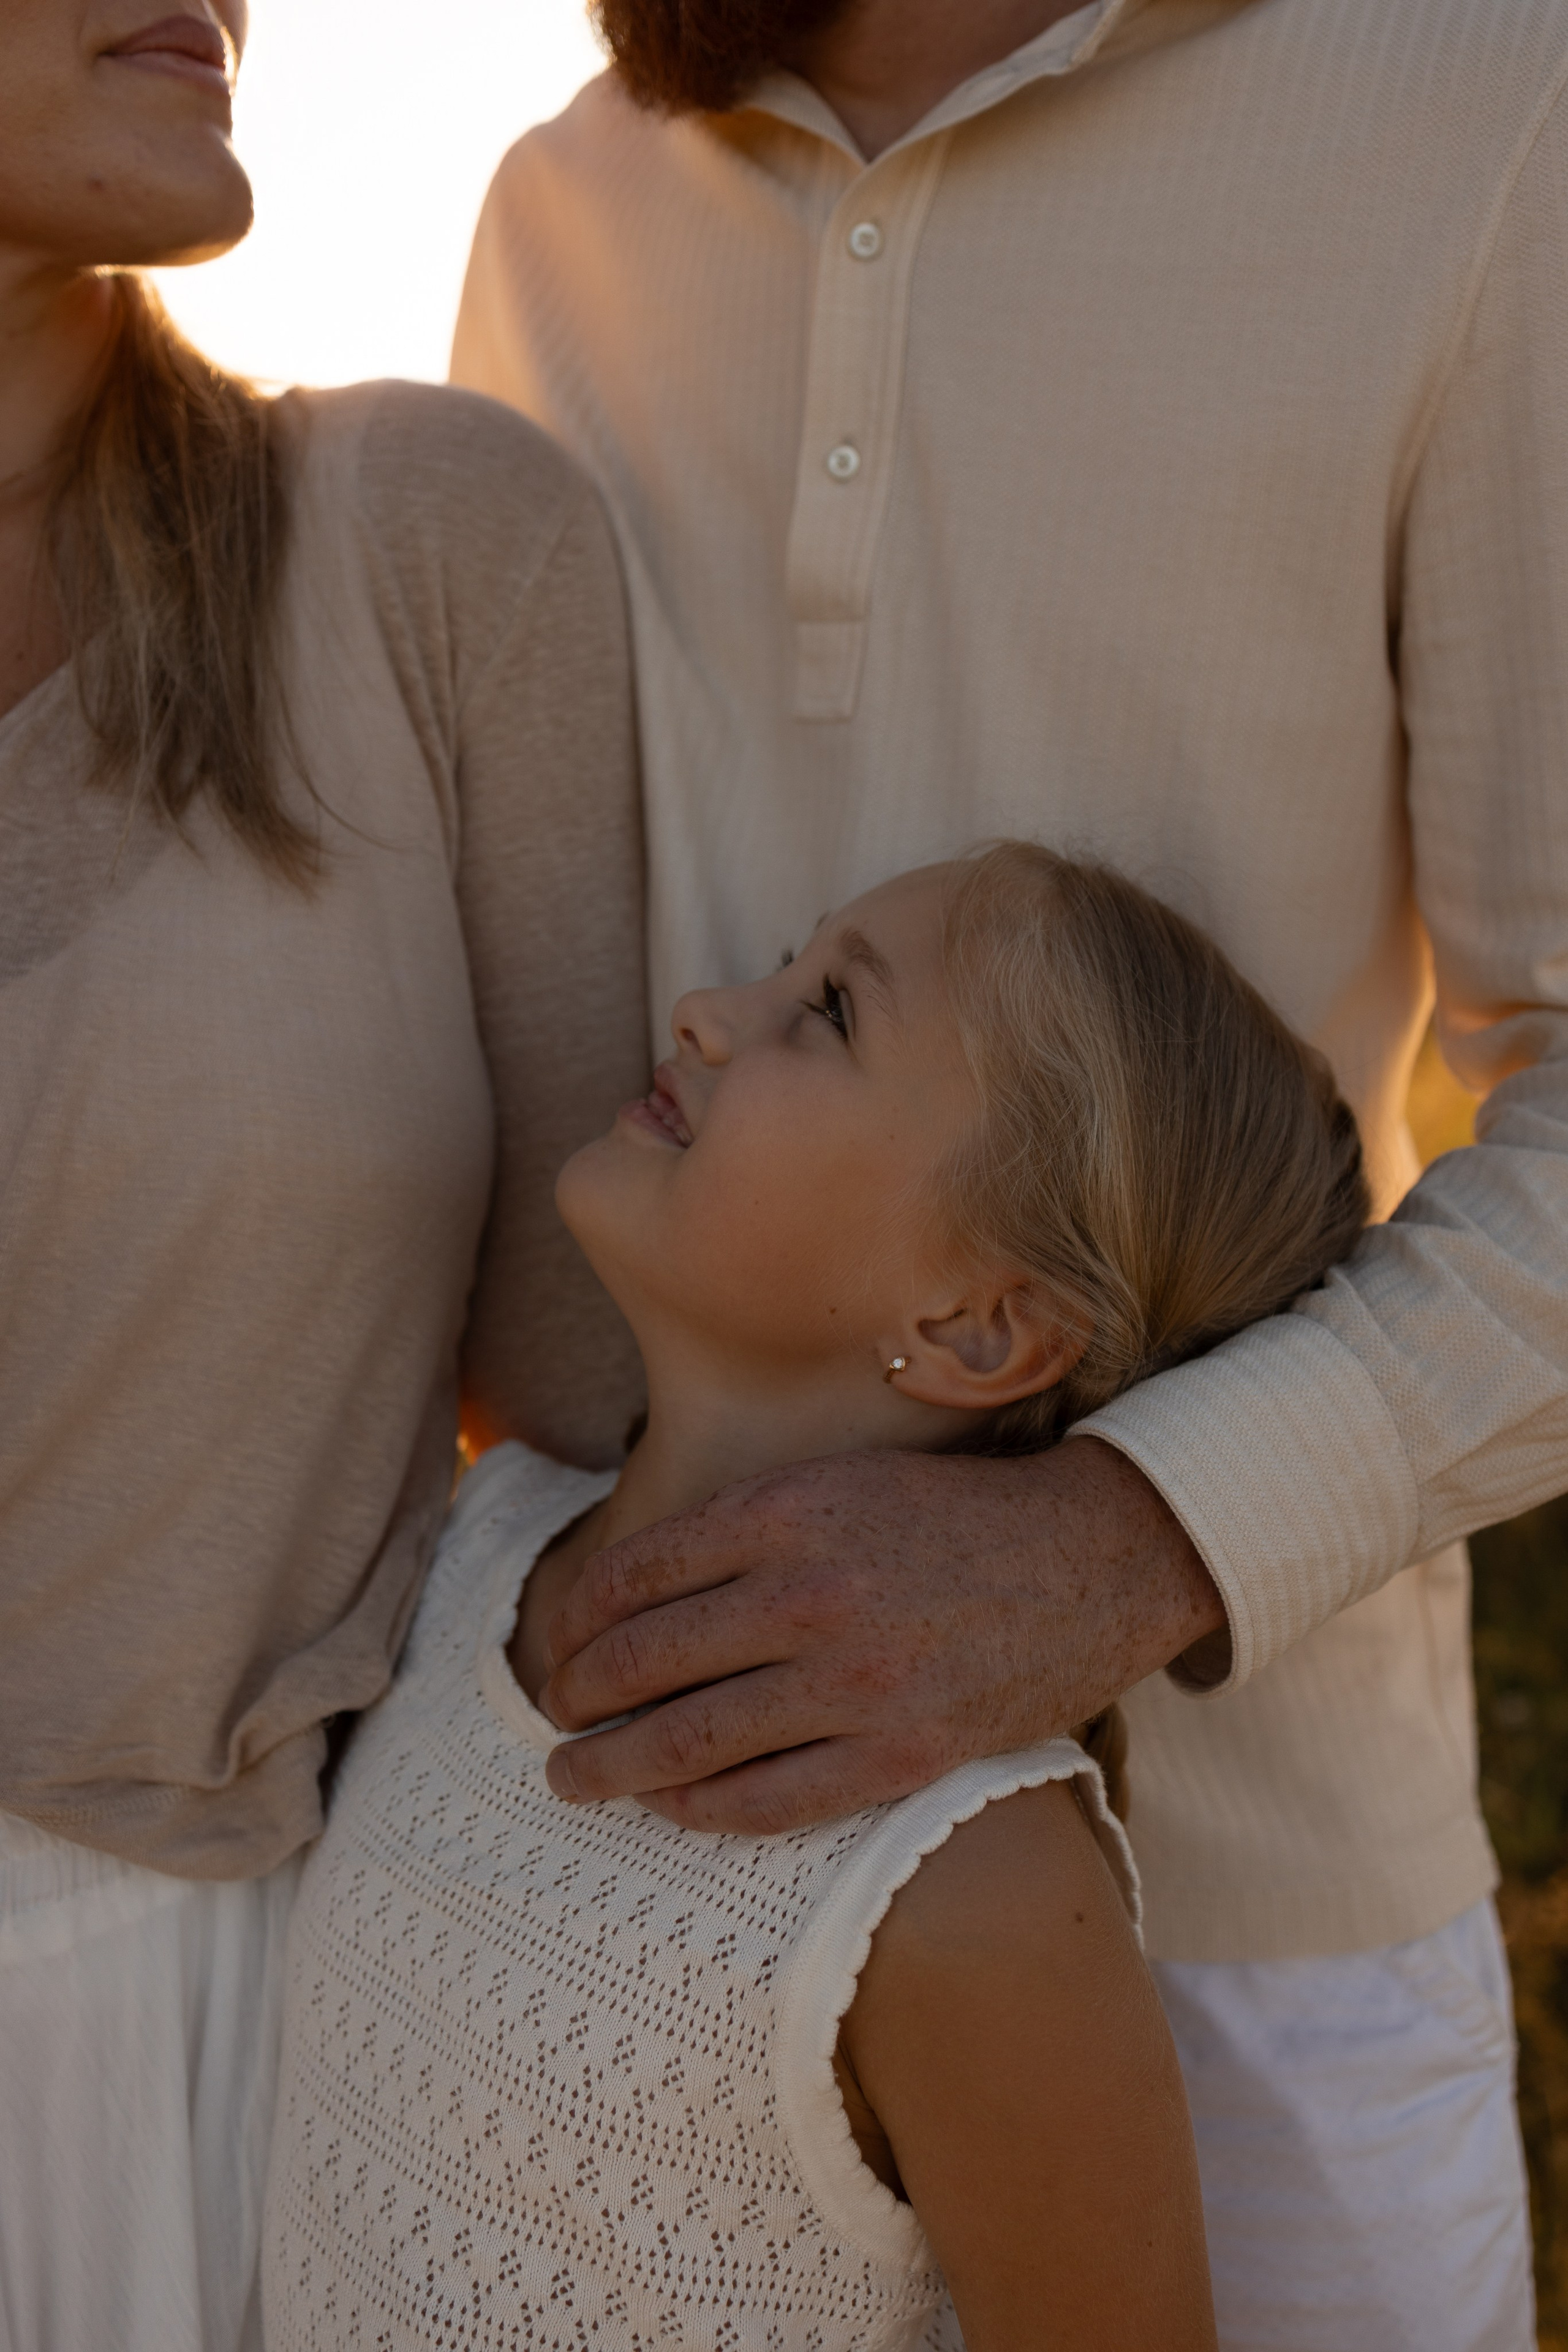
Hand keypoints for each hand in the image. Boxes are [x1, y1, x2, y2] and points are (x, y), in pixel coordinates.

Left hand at [540, 1437, 1226, 1831]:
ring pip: (689, 1741)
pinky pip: (770, 1801)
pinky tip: (670, 1806)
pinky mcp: (902, 1753)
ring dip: (612, 1767)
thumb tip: (636, 1588)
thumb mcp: (843, 1481)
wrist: (1094, 1558)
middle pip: (645, 1661)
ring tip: (573, 1779)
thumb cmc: (957, 1516)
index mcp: (789, 1508)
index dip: (578, 1617)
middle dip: (577, 1697)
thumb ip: (747, 1528)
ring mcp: (857, 1681)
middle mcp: (811, 1592)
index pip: (636, 1572)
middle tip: (551, 1717)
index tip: (560, 1642)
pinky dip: (702, 1810)